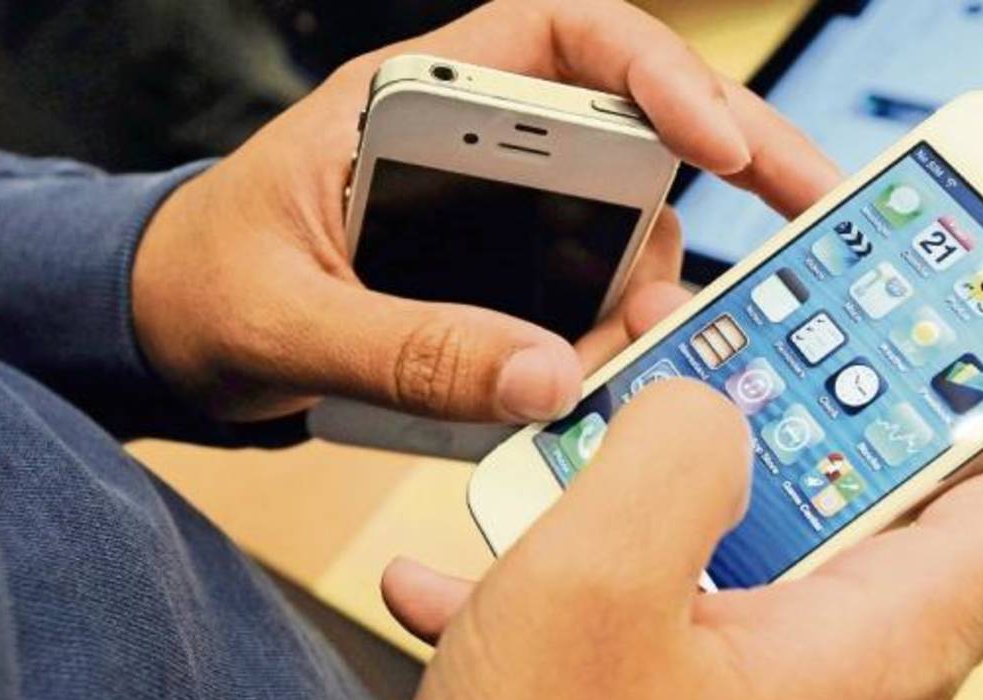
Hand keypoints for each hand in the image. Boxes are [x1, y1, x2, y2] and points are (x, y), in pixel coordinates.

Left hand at [132, 0, 837, 422]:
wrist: (171, 331)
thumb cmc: (203, 284)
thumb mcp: (285, 317)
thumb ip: (404, 348)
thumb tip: (547, 379)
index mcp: (418, 99)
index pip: (563, 37)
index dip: (656, 71)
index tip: (714, 137)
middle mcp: (479, 143)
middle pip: (631, 120)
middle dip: (730, 156)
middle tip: (812, 208)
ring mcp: (499, 213)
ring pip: (624, 219)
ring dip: (661, 277)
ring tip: (662, 344)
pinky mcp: (501, 278)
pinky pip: (588, 291)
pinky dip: (617, 331)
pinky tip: (618, 372)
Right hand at [382, 383, 982, 699]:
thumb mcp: (589, 585)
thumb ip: (674, 450)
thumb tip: (706, 404)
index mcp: (873, 654)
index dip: (976, 398)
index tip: (903, 333)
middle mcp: (857, 697)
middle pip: (862, 513)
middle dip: (762, 427)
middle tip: (686, 370)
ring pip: (753, 564)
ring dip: (656, 507)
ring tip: (562, 469)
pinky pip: (685, 634)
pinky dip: (611, 592)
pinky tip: (497, 576)